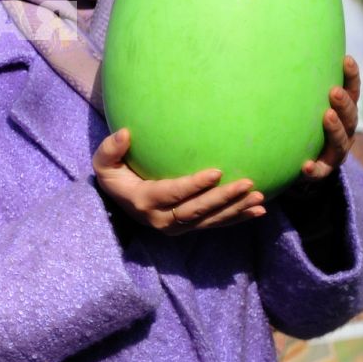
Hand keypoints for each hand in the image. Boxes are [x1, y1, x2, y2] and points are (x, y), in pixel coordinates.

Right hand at [93, 129, 265, 235]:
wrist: (118, 202)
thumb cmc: (114, 176)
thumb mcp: (104, 164)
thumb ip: (111, 149)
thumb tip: (126, 133)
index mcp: (144, 201)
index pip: (173, 193)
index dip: (195, 185)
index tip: (217, 172)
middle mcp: (161, 219)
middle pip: (197, 210)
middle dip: (224, 198)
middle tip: (248, 184)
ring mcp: (176, 227)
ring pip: (209, 220)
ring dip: (235, 210)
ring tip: (259, 198)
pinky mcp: (187, 228)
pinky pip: (214, 225)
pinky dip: (237, 219)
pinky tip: (258, 211)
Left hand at [297, 56, 362, 184]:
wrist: (302, 165)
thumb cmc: (300, 125)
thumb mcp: (304, 105)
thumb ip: (297, 84)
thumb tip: (272, 51)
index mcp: (342, 112)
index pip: (351, 91)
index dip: (351, 76)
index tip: (346, 59)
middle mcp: (344, 131)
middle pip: (350, 116)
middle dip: (343, 102)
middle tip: (333, 91)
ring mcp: (335, 153)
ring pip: (341, 142)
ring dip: (335, 129)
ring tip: (327, 116)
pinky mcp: (322, 172)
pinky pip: (319, 172)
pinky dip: (314, 170)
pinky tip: (305, 166)